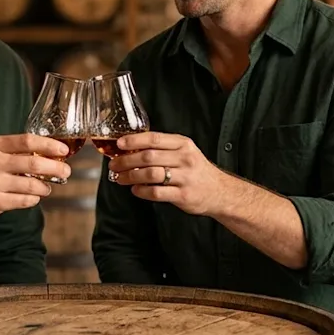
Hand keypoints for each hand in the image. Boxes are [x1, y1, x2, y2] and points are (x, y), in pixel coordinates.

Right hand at [0, 134, 71, 221]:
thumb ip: (12, 151)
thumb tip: (46, 153)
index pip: (27, 141)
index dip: (49, 145)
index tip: (63, 150)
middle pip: (35, 164)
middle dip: (57, 168)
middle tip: (66, 171)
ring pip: (33, 186)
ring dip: (45, 187)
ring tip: (46, 187)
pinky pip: (25, 201)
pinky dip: (33, 199)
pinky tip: (31, 197)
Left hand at [108, 131, 228, 215]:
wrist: (219, 191)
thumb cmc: (196, 170)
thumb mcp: (185, 152)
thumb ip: (163, 148)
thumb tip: (131, 148)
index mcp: (183, 144)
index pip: (154, 139)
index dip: (134, 141)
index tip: (119, 144)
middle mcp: (185, 159)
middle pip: (148, 157)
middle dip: (126, 160)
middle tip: (114, 165)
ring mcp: (185, 178)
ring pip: (150, 174)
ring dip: (130, 176)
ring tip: (120, 178)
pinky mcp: (183, 195)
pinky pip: (156, 193)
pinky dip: (141, 191)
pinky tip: (135, 190)